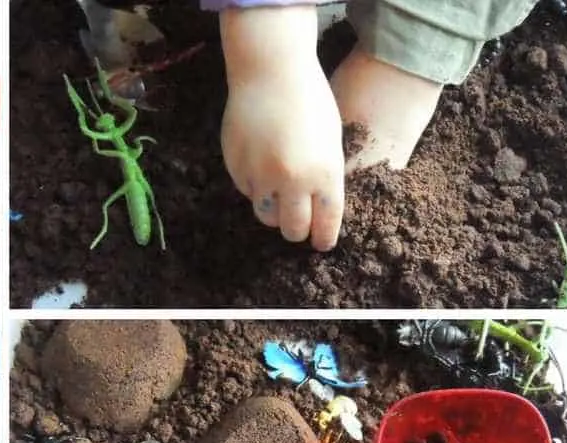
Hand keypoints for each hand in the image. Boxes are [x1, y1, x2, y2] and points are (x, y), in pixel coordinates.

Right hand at [218, 6, 344, 250]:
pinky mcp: (235, 168)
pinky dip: (255, 186)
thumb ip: (325, 176)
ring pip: (265, 214)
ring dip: (274, 210)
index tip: (321, 243)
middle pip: (292, 229)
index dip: (324, 238)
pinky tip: (260, 164)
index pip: (325, 223)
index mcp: (324, 173)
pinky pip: (247, 191)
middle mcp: (291, 180)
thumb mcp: (330, 141)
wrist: (269, 74)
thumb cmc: (309, 102)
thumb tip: (317, 210)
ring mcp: (260, 175)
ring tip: (278, 194)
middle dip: (296, 230)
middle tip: (297, 225)